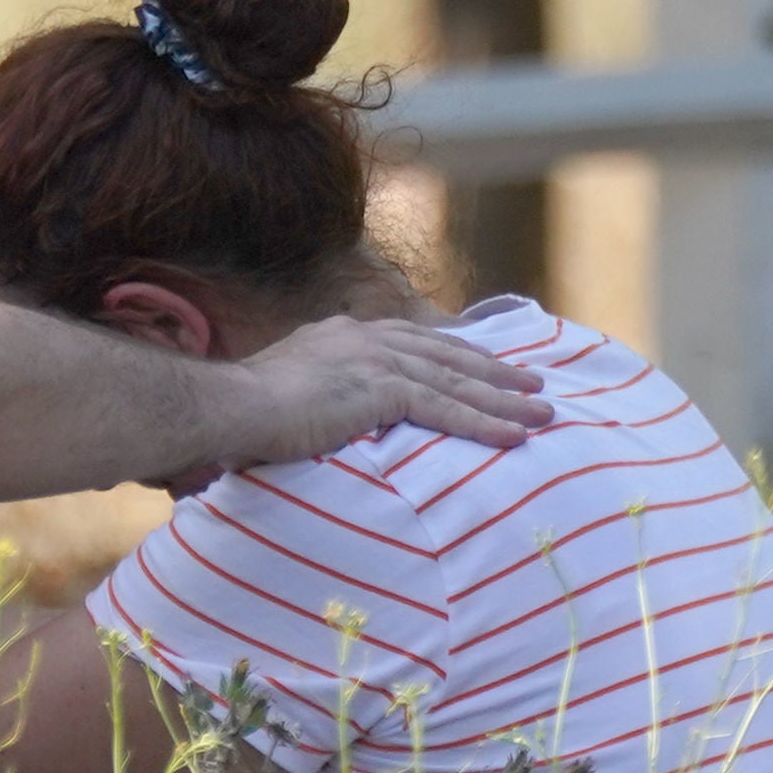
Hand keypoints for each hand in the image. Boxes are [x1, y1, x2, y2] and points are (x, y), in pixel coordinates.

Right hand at [219, 316, 549, 469]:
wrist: (229, 407)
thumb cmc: (239, 415)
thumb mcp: (283, 395)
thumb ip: (312, 399)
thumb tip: (312, 422)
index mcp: (341, 336)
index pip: (411, 342)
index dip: (454, 354)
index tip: (485, 364)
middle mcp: (364, 338)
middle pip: (445, 355)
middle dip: (494, 372)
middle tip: (533, 385)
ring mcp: (375, 360)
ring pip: (455, 381)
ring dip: (504, 400)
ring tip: (543, 413)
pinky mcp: (382, 389)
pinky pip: (446, 409)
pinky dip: (484, 423)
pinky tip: (515, 435)